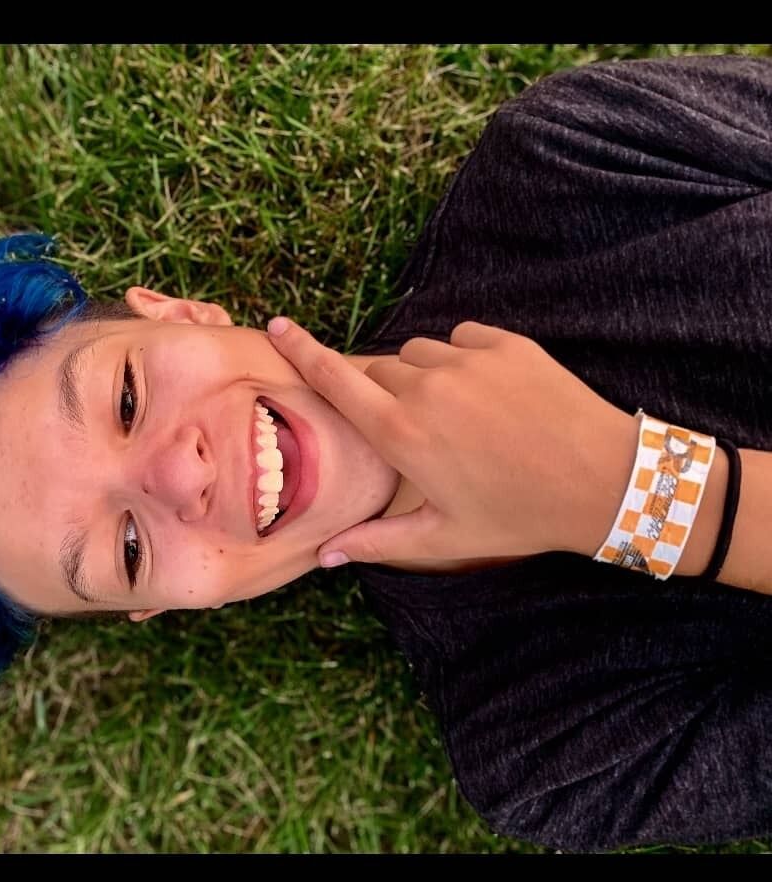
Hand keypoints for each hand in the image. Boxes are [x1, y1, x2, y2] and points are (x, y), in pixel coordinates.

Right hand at [266, 317, 637, 569]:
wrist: (604, 481)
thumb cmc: (518, 515)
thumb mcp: (443, 536)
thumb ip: (376, 542)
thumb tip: (325, 556)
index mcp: (401, 434)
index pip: (335, 379)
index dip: (301, 350)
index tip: (277, 325)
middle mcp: (426, 388)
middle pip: (379, 369)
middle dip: (386, 392)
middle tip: (420, 429)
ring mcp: (467, 360)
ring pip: (419, 352)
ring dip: (424, 375)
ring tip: (460, 414)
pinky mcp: (505, 343)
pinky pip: (462, 338)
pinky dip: (463, 359)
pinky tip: (489, 393)